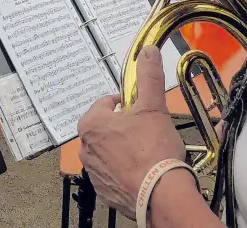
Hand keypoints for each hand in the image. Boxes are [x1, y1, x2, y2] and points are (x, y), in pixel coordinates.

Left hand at [77, 45, 193, 214]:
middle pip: (107, 128)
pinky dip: (124, 171)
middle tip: (147, 131)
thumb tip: (148, 52)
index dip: (127, 104)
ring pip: (109, 151)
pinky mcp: (103, 191)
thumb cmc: (153, 150)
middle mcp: (86, 148)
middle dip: (125, 127)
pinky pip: (112, 174)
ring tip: (146, 153)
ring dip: (124, 149)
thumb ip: (148, 77)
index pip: (107, 103)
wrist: (160, 194)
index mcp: (92, 123)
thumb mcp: (153, 106)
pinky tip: (142, 171)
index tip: (141, 110)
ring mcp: (93, 172)